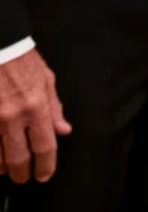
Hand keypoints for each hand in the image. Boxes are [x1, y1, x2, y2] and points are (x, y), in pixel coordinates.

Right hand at [0, 49, 71, 182]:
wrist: (1, 49)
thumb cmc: (23, 62)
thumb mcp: (47, 80)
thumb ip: (55, 108)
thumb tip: (63, 130)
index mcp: (36, 106)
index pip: (45, 145)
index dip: (46, 165)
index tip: (44, 174)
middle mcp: (14, 117)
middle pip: (19, 158)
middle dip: (22, 173)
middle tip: (24, 176)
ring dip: (3, 167)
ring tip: (8, 166)